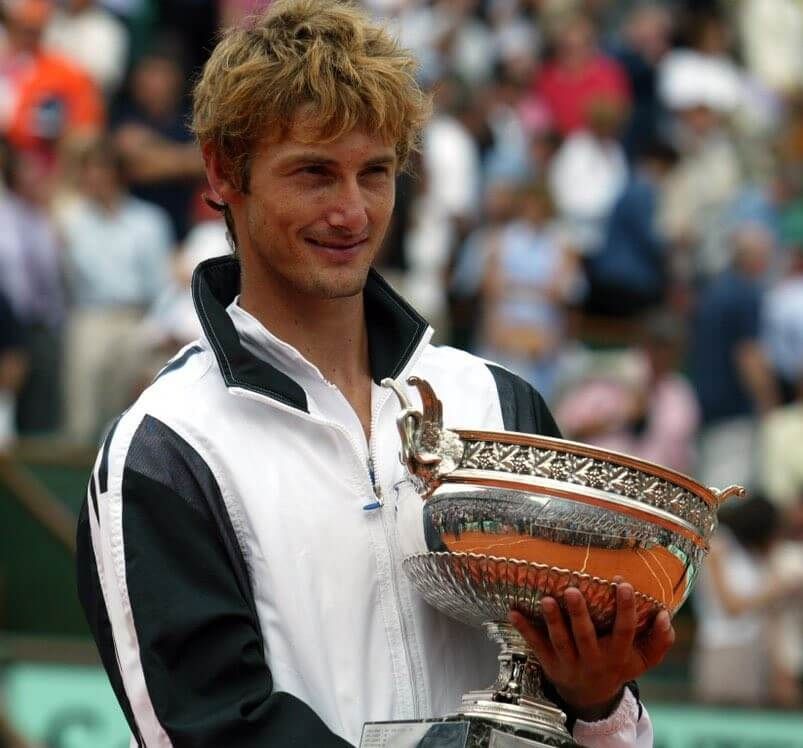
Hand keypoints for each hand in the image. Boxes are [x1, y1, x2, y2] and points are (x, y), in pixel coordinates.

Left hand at [509, 584, 674, 720]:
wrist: (590, 696)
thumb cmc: (617, 666)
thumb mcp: (642, 660)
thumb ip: (659, 640)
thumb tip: (665, 615)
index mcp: (617, 655)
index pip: (624, 631)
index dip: (625, 608)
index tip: (623, 583)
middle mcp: (593, 659)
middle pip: (585, 636)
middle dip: (578, 614)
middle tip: (572, 590)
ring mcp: (569, 662)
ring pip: (560, 641)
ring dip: (552, 620)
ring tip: (546, 600)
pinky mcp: (549, 662)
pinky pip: (536, 644)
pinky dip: (524, 629)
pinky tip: (513, 612)